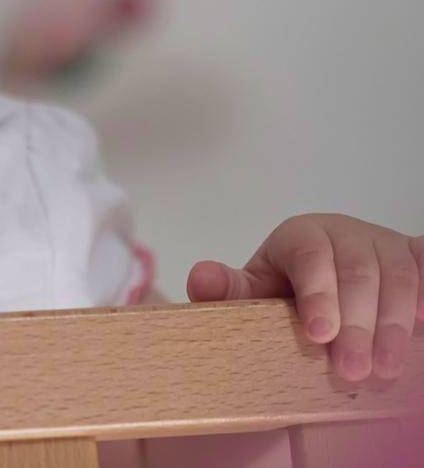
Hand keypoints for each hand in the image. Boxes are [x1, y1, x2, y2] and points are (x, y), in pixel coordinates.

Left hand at [185, 213, 422, 380]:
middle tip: (351, 371)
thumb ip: (229, 288)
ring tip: (385, 370)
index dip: (317, 294)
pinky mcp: (413, 258)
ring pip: (398, 279)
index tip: (318, 334)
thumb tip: (202, 278)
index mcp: (301, 235)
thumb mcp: (257, 287)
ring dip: (394, 328)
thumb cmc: (291, 284)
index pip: (310, 257)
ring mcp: (384, 244)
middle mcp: (346, 233)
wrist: (329, 271)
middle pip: (357, 274)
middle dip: (356, 326)